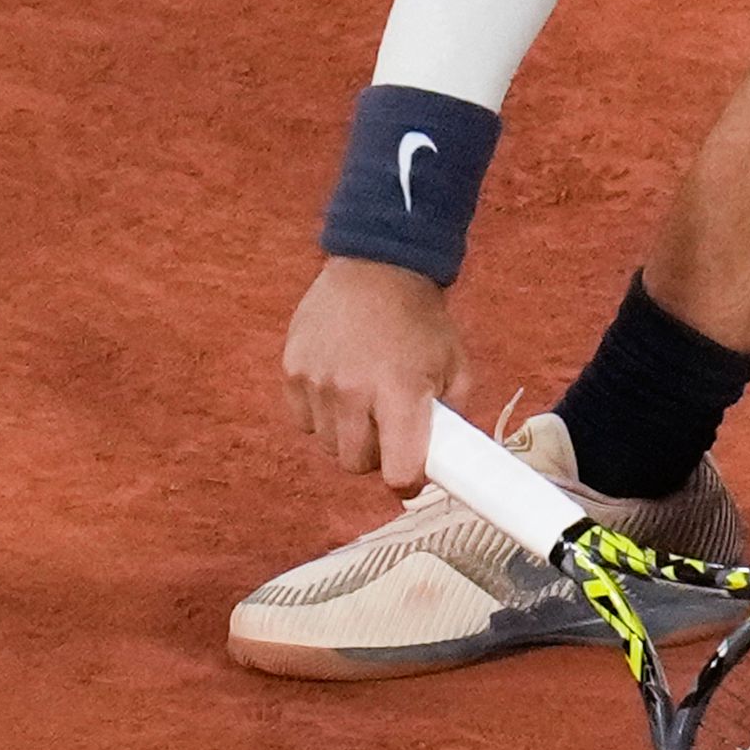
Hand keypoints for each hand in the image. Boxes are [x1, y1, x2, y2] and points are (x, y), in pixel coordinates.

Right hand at [282, 257, 469, 489]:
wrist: (377, 266)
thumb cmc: (422, 322)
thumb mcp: (457, 368)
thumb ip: (452, 418)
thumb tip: (445, 460)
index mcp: (401, 393)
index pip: (397, 471)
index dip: (407, 482)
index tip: (412, 476)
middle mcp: (353, 391)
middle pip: (356, 464)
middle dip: (376, 456)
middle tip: (389, 429)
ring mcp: (317, 381)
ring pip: (327, 445)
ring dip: (347, 435)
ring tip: (365, 401)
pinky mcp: (292, 370)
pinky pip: (304, 421)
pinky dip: (321, 415)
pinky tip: (339, 387)